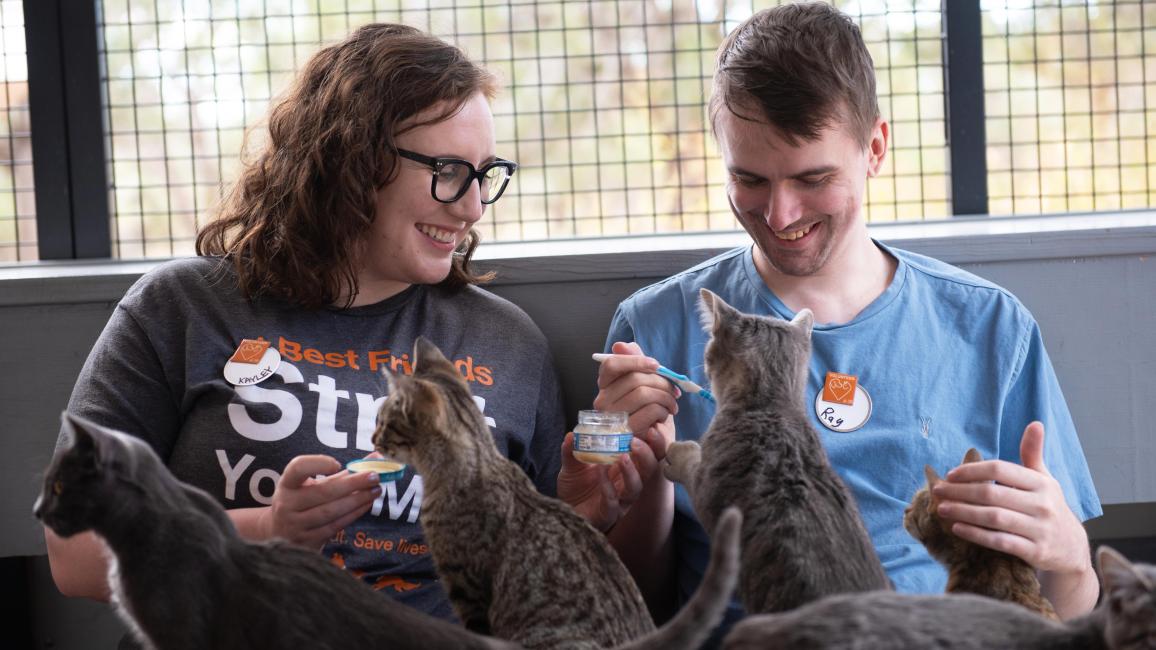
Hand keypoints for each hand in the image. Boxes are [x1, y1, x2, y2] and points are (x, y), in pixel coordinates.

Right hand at [262, 454, 382, 549]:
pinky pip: (335, 526)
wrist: (281, 533)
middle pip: (323, 491)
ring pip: (331, 511)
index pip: (297, 468)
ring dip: (357, 500)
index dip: (317, 464)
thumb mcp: (313, 484)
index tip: (337, 464)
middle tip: (375, 476)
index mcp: (286, 484)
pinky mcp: (307, 541)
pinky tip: (366, 504)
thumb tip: (376, 458)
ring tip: (375, 490)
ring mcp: (296, 525)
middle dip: (353, 483)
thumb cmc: (303, 501)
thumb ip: (343, 472)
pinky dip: (353, 514)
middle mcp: (286, 504)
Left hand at [557, 432, 657, 531]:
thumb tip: (571, 435)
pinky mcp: (608, 515)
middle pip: (649, 470)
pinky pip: (613, 503)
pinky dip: (608, 487)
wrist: (562, 512)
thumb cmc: (575, 487)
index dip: (655, 443)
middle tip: (635, 442)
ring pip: (636, 488)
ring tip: (622, 457)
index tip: (651, 429)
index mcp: (625, 468)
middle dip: (647, 455)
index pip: (648, 455)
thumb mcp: (572, 464)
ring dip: (631, 472)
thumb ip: (572, 450)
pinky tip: (601, 474)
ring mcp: (620, 501)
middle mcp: (627, 484)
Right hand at [593, 341, 676, 458]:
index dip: (636, 360)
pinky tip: (665, 415)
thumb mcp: (641, 384)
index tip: (656, 365)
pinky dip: (664, 410)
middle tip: (673, 390)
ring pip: (644, 393)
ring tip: (672, 404)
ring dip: (666, 397)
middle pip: (634, 379)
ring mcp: (613, 418)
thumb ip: (634, 363)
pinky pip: (651, 410)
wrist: (652, 443)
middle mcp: (602, 402)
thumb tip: (622, 345)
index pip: (611, 364)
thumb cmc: (646, 409)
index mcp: (604, 387)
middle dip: (661, 382)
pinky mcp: (628, 432)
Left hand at [932, 422, 1090, 575]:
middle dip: (960, 491)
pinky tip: (957, 528)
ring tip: (942, 509)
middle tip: (938, 491)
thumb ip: (1033, 454)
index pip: (1000, 469)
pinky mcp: (1036, 552)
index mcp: (1042, 483)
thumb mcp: (1045, 480)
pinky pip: (1000, 542)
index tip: (951, 474)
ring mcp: (1040, 529)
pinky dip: (977, 534)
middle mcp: (1043, 505)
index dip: (972, 470)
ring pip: (993, 517)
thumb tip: (1035, 423)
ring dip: (963, 512)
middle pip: (992, 493)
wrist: (1072, 548)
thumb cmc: (1049, 507)